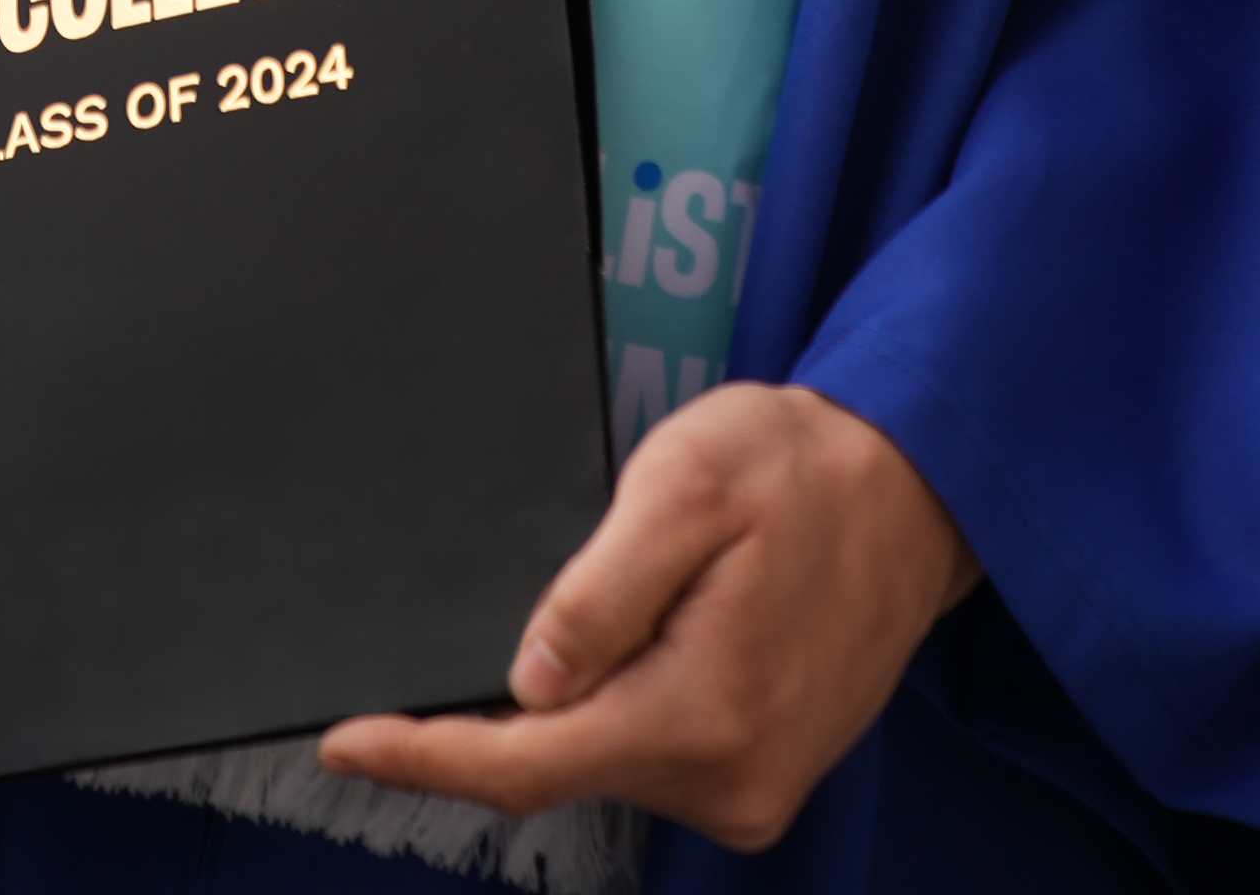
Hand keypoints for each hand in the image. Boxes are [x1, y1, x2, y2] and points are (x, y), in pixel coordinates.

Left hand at [317, 382, 977, 854]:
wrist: (914, 492)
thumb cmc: (799, 470)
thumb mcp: (685, 487)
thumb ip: (600, 590)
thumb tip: (526, 681)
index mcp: (701, 712)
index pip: (526, 764)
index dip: (424, 755)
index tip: (345, 740)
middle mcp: (728, 779)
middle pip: (557, 766)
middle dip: (489, 712)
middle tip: (451, 635)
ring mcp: (750, 789)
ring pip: (601, 760)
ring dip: (563, 702)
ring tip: (599, 596)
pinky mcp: (760, 776)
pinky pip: (648, 753)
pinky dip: (611, 709)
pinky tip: (626, 639)